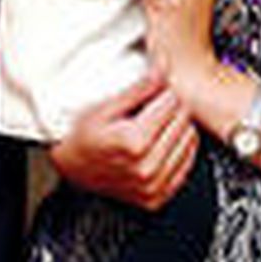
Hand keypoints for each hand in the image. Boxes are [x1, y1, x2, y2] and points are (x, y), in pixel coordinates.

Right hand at [48, 70, 196, 210]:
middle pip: (184, 119)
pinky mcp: (157, 197)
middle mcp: (147, 167)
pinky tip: (162, 143)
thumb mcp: (105, 105)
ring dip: (179, 127)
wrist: (70, 168)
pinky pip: (187, 166)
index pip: (172, 101)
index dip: (163, 89)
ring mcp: (153, 186)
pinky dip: (180, 150)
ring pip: (190, 141)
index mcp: (135, 142)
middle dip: (173, 106)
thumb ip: (141, 86)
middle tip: (153, 105)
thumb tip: (163, 65)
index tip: (153, 89)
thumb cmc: (81, 136)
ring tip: (157, 124)